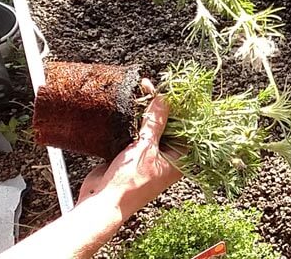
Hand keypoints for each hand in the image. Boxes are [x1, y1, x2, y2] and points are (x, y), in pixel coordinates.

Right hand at [78, 79, 179, 206]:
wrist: (102, 203)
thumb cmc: (129, 184)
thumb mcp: (145, 148)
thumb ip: (155, 122)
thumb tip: (164, 99)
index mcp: (178, 160)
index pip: (187, 129)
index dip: (182, 109)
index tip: (176, 90)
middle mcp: (166, 158)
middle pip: (168, 126)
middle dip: (162, 107)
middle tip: (154, 87)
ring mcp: (148, 156)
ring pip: (150, 129)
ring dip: (145, 112)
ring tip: (143, 90)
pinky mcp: (131, 155)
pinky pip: (135, 134)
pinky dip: (132, 121)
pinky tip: (129, 106)